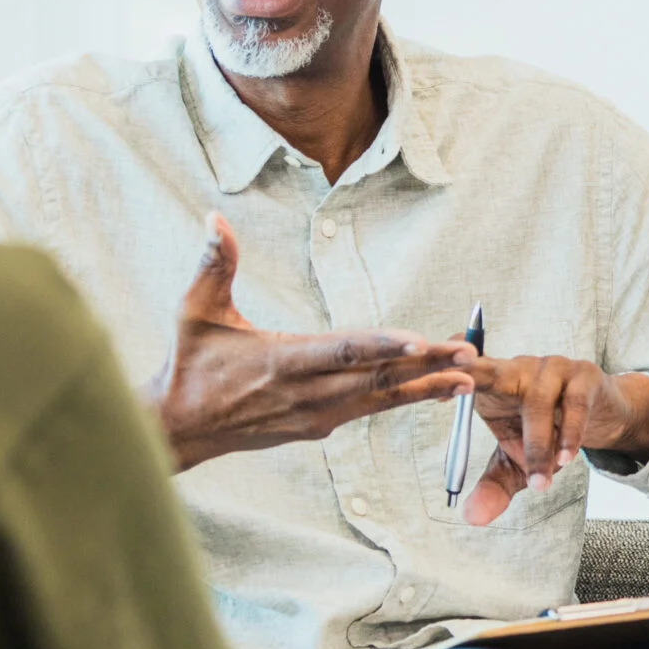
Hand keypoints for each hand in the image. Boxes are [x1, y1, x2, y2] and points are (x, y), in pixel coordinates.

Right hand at [149, 214, 475, 470]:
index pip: (342, 352)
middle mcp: (307, 394)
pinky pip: (371, 409)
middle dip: (427, 365)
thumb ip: (213, 264)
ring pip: (381, 398)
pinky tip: (436, 391)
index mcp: (282, 362)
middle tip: (470, 354)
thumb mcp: (193, 312)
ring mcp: (316, 414)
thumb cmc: (187, 367)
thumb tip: (215, 218)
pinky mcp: (319, 426)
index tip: (422, 342)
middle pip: (377, 377)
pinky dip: (405, 398)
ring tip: (468, 377)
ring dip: (426, 386)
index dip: (383, 346)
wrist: (178, 430)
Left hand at [460, 355, 648, 524]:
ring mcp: (551, 368)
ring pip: (536, 402)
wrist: (604, 416)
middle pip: (490, 372)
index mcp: (494, 384)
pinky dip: (568, 436)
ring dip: (537, 445)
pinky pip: (573, 406)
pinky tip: (565, 459)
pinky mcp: (583, 375)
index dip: (447, 373)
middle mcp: (518, 369)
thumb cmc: (552, 433)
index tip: (430, 388)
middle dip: (472, 378)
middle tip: (463, 394)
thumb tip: (471, 518)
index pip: (465, 372)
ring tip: (541, 481)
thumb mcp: (520, 463)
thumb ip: (494, 486)